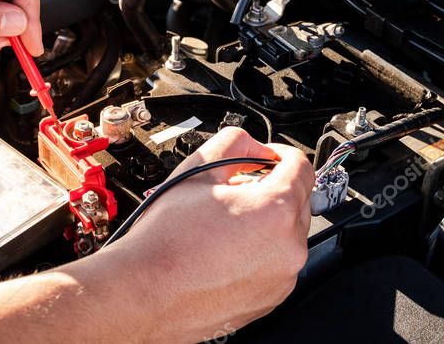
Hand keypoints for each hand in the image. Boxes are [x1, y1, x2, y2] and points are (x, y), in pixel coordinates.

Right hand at [96, 127, 313, 339]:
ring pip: (286, 235)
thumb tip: (253, 147)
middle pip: (296, 202)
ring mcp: (281, 279)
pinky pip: (275, 265)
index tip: (266, 158)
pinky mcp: (270, 300)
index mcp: (276, 210)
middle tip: (234, 190)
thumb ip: (235, 144)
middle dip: (270, 189)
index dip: (280, 154)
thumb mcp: (196, 171)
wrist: (143, 293)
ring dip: (265, 223)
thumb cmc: (165, 241)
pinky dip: (258, 253)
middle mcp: (288, 248)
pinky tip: (223, 251)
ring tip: (222, 225)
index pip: (300, 168)